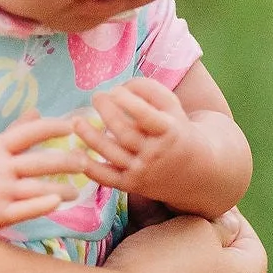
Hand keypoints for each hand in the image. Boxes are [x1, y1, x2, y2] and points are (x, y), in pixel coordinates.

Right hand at [0, 116, 88, 231]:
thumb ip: (16, 131)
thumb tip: (37, 111)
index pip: (30, 133)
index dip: (53, 127)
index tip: (73, 125)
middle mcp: (2, 168)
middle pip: (40, 162)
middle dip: (66, 161)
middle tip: (84, 161)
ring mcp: (0, 192)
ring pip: (37, 188)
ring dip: (61, 188)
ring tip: (76, 192)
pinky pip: (24, 210)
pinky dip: (41, 205)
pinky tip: (57, 204)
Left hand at [75, 80, 194, 198]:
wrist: (196, 172)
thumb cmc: (178, 131)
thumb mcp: (173, 107)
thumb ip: (149, 90)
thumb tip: (119, 86)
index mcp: (169, 131)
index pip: (144, 114)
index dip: (126, 100)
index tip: (114, 90)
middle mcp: (155, 153)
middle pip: (124, 132)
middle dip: (106, 112)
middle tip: (96, 97)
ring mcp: (143, 171)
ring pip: (111, 153)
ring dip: (90, 136)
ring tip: (75, 121)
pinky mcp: (132, 185)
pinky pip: (107, 178)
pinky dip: (89, 168)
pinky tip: (76, 152)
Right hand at [99, 208, 266, 272]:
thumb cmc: (168, 267)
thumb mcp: (197, 225)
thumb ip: (215, 221)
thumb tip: (223, 225)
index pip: (245, 238)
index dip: (222, 212)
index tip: (195, 196)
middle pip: (209, 260)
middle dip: (184, 229)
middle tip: (158, 206)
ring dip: (160, 252)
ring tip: (132, 224)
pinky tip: (121, 256)